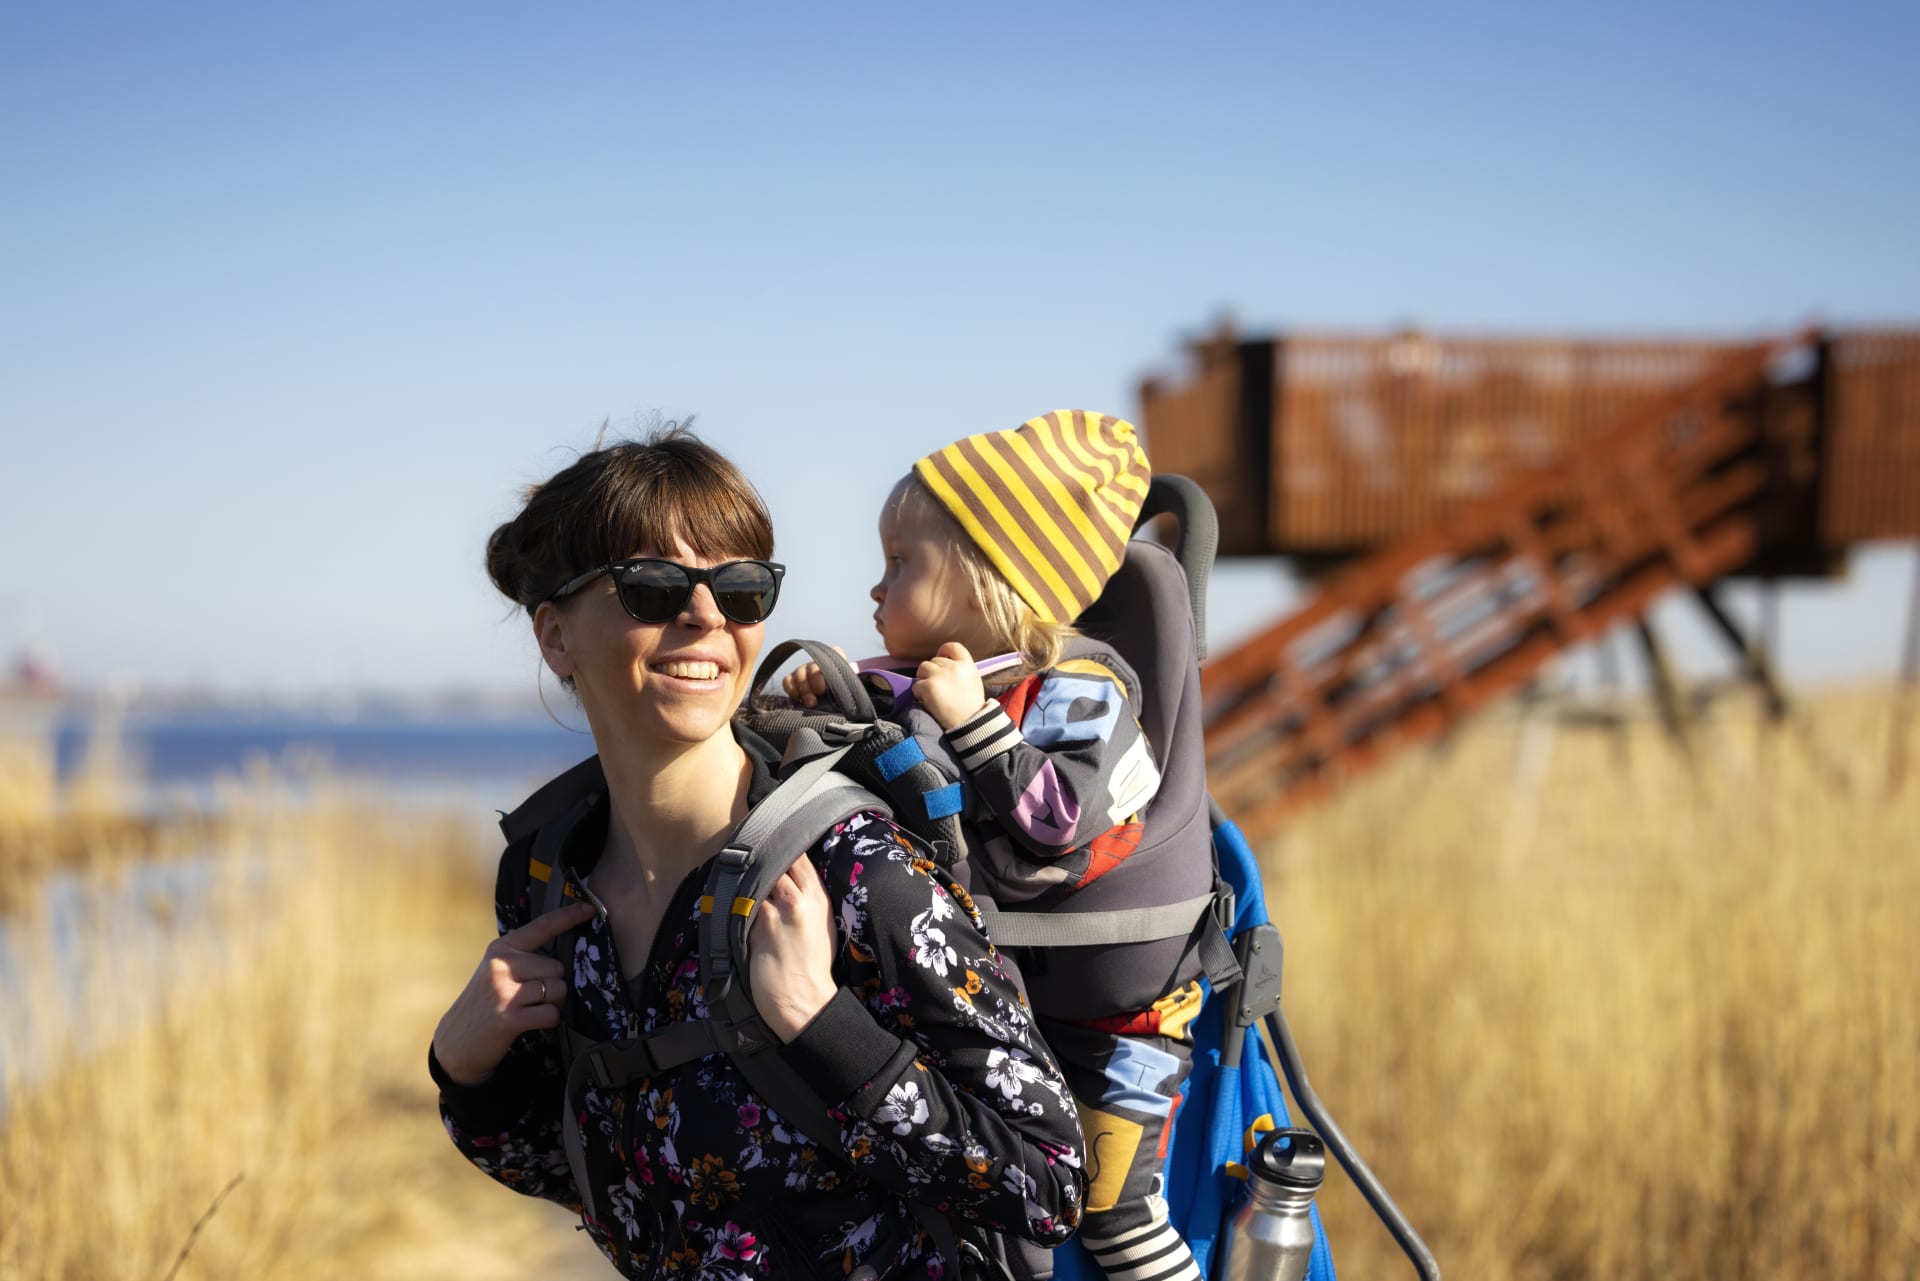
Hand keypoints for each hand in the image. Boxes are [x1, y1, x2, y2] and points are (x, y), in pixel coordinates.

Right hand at [431, 900, 593, 1086]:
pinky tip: (531, 1023)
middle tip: (531, 998)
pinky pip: (552, 1013)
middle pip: (557, 967)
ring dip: (552, 1003)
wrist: (456, 1042)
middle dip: (553, 984)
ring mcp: (504, 991)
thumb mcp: (495, 971)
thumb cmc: (485, 1004)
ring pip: (557, 989)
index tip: (590, 907)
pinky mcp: (509, 1017)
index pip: (541, 927)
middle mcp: (501, 965)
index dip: (569, 916)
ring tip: (529, 1010)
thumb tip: (563, 953)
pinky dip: (549, 1020)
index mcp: (501, 949)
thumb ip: (522, 959)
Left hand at [747, 854, 838, 1041]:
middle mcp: (800, 900)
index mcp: (819, 899)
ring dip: (744, 880)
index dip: (782, 847)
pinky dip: (735, 902)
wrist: (804, 1001)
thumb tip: (785, 881)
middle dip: (760, 857)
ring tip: (731, 879)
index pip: (800, 857)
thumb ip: (806, 900)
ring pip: (756, 879)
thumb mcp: (820, 926)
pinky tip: (729, 904)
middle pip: (777, 861)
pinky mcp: (758, 926)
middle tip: (744, 856)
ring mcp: (778, 911)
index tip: (767, 845)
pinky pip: (741, 904)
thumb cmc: (811, 968)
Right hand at [780, 648, 846, 707]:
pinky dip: (792, 689)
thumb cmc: (837, 698)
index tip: (838, 675)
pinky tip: (799, 699)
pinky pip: (787, 681)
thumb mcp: (844, 692)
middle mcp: (817, 663)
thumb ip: (845, 686)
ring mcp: (803, 670)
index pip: (836, 652)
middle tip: (821, 692)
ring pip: (800, 673)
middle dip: (816, 680)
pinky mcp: (791, 680)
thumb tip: (845, 685)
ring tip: (812, 703)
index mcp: (834, 663)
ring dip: (805, 689)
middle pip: (814, 666)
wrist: (826, 706)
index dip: (836, 659)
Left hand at [914, 641, 988, 729]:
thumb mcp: (973, 681)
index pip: (952, 646)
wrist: (970, 724)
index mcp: (967, 664)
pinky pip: (916, 685)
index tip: (941, 659)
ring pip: (922, 669)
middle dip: (932, 672)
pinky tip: (927, 702)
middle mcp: (953, 667)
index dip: (944, 651)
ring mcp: (939, 675)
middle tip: (938, 688)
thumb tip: (944, 666)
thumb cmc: (972, 707)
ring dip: (923, 679)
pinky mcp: (928, 686)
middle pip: (934, 660)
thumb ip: (960, 670)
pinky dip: (919, 694)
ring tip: (931, 693)